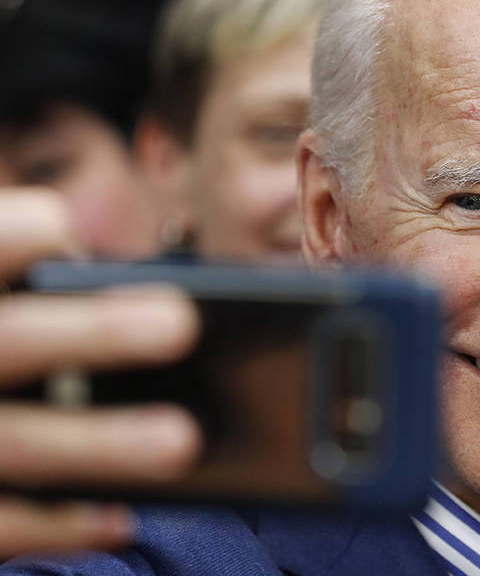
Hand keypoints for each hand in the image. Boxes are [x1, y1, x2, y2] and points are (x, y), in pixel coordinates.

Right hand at [0, 188, 201, 556]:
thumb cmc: (5, 349)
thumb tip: (175, 307)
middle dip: (96, 332)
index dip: (31, 235)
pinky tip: (120, 522)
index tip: (72, 239)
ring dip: (102, 444)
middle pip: (13, 340)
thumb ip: (56, 299)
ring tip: (181, 442)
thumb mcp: (11, 308)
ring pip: (16, 443)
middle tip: (180, 326)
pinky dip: (61, 525)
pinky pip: (2, 523)